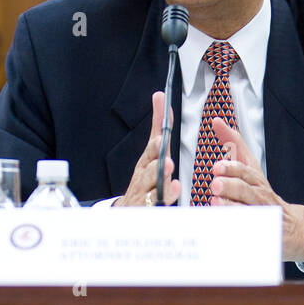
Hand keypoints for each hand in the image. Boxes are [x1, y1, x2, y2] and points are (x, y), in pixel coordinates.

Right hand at [113, 92, 180, 206]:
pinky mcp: (149, 208)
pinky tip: (174, 194)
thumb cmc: (145, 175)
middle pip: (150, 171)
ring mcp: (145, 193)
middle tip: (166, 161)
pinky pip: (156, 206)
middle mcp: (144, 176)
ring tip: (172, 181)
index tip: (162, 139)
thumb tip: (159, 96)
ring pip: (152, 189)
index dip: (156, 146)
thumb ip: (158, 126)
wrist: (129, 206)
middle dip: (157, 165)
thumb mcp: (152, 150)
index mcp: (146, 161)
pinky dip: (165, 201)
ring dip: (162, 184)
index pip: (152, 149)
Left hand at [209, 117, 303, 261]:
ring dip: (230, 207)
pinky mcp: (261, 234)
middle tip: (215, 185)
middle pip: (246, 191)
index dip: (232, 168)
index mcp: (256, 181)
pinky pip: (247, 233)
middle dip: (231, 187)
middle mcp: (260, 198)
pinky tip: (222, 227)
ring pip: (246, 212)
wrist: (291, 227)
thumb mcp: (251, 168)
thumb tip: (217, 121)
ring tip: (215, 202)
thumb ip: (235, 145)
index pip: (246, 171)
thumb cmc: (263, 195)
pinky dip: (236, 230)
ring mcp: (261, 217)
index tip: (217, 166)